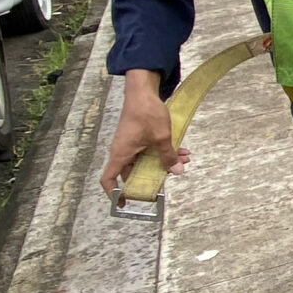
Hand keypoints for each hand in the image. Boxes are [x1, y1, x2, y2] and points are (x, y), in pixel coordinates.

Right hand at [100, 69, 184, 197]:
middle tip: (170, 177)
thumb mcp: (161, 137)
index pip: (109, 179)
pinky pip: (149, 151)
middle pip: (133, 173)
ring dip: (164, 162)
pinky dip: (164, 152)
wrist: (142, 89)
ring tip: (184, 159)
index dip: (113, 194)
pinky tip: (182, 150)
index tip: (124, 203)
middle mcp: (122, 151)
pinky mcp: (138, 137)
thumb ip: (168, 156)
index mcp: (121, 154)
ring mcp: (130, 144)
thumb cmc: (146, 111)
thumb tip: (176, 172)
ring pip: (146, 161)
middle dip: (154, 176)